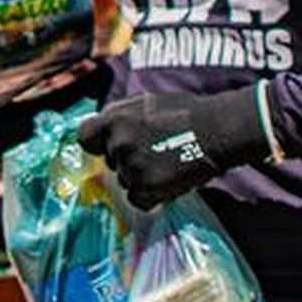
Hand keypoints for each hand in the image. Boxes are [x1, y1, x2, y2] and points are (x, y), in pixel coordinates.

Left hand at [77, 88, 267, 209]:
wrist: (216, 130)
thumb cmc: (183, 112)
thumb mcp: (144, 102)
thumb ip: (118, 116)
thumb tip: (99, 129)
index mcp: (113, 119)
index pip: (85, 137)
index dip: (97, 142)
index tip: (109, 144)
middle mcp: (117, 144)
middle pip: (109, 161)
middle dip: (126, 158)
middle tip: (153, 151)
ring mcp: (131, 168)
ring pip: (124, 180)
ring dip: (140, 177)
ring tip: (165, 162)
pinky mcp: (147, 189)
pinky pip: (137, 199)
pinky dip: (150, 195)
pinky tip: (167, 180)